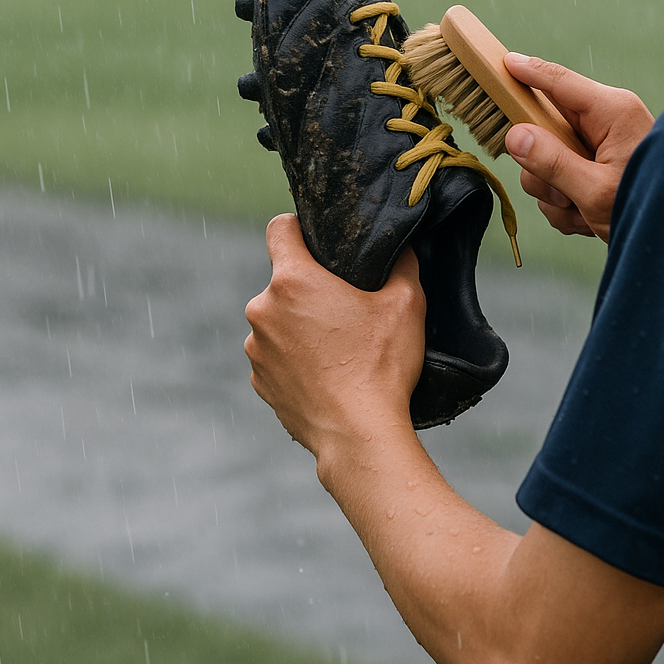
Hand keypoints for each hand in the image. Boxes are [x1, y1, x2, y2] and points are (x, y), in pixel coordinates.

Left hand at [243, 214, 425, 457]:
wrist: (359, 436)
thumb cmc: (381, 366)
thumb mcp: (407, 304)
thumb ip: (402, 264)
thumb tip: (402, 248)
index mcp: (293, 280)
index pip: (278, 228)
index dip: (299, 227)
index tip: (318, 241)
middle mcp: (263, 310)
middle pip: (284, 280)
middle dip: (311, 288)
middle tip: (347, 307)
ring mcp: (256, 350)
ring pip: (278, 321)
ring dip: (301, 326)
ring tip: (339, 347)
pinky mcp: (260, 382)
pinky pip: (276, 356)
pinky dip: (296, 359)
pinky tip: (327, 374)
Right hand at [503, 54, 653, 241]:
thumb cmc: (649, 206)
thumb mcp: (596, 191)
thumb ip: (552, 163)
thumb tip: (515, 136)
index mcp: (612, 112)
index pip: (558, 82)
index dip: (526, 72)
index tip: (503, 62)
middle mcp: (605, 123)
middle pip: (543, 130)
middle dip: (544, 170)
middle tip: (561, 195)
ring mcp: (600, 146)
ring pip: (546, 162)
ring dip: (556, 196)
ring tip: (582, 215)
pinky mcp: (597, 168)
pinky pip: (560, 182)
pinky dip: (568, 207)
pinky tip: (588, 222)